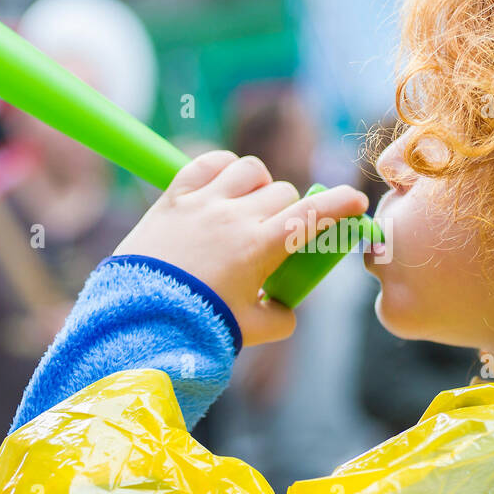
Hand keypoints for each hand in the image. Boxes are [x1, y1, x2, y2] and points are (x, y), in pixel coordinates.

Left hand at [115, 150, 367, 345]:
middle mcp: (235, 217)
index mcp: (261, 247)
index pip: (312, 214)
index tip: (355, 201)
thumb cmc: (197, 326)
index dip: (340, 204)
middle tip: (278, 235)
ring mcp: (203, 203)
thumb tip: (284, 307)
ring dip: (258, 184)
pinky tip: (222, 184)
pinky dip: (221, 167)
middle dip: (290, 211)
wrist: (138, 320)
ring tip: (250, 206)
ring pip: (248, 169)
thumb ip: (279, 318)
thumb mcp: (249, 331)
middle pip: (282, 193)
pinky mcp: (174, 198)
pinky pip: (206, 162)